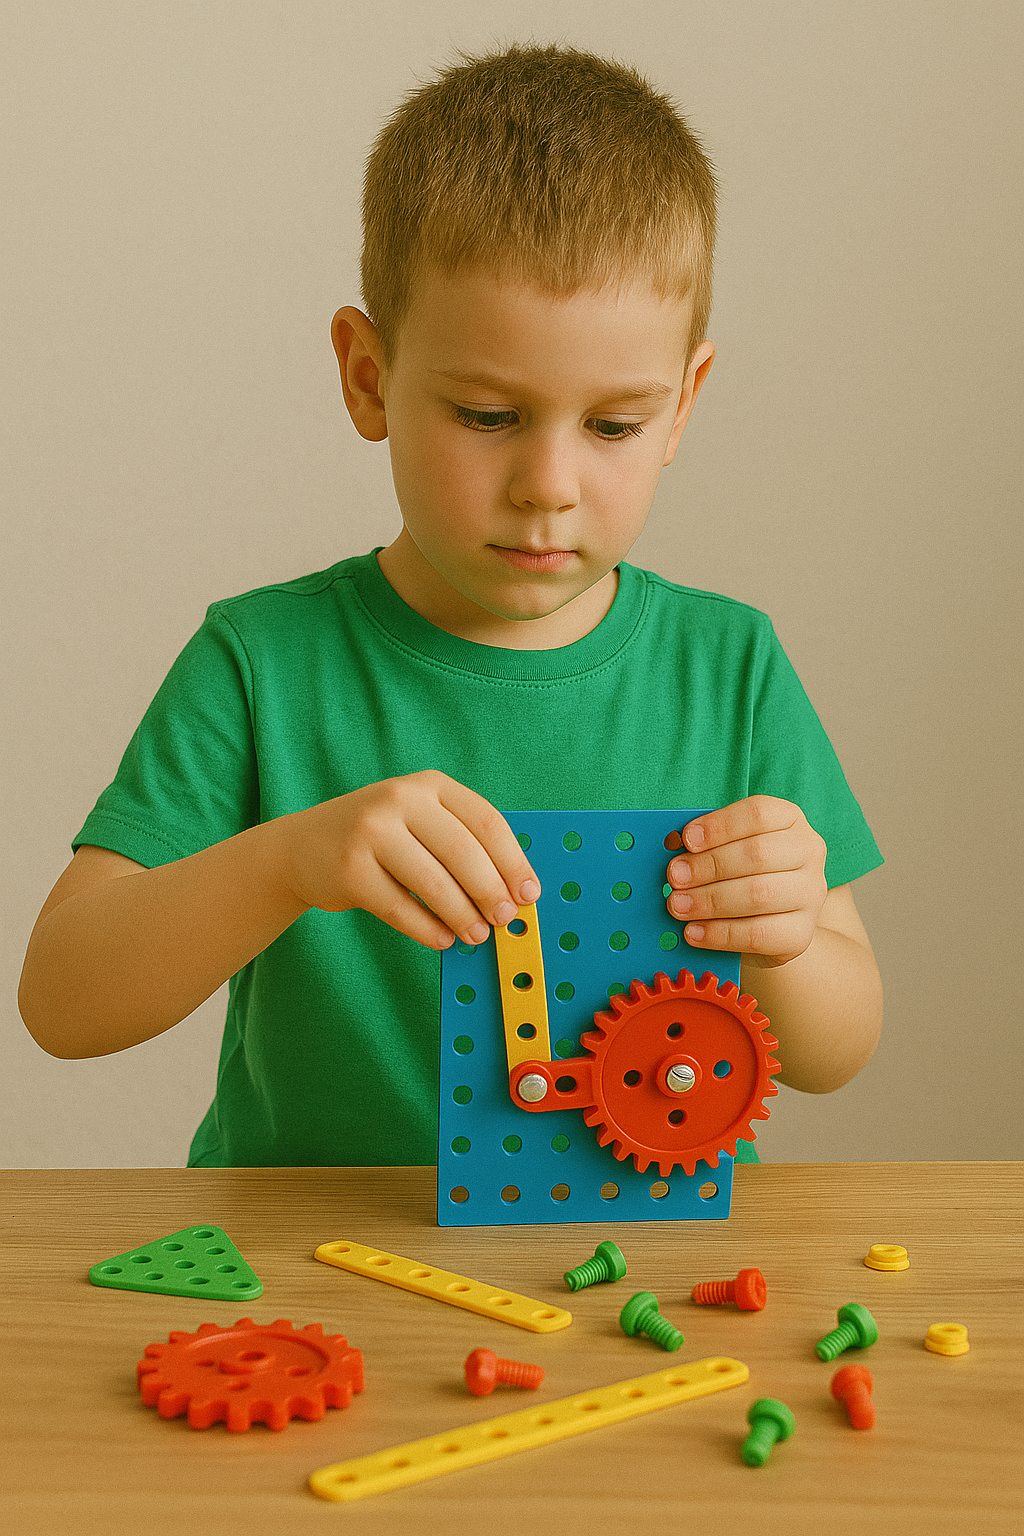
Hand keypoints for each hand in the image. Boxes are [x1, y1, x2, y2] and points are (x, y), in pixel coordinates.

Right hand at [280, 769, 540, 950]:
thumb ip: (461, 845)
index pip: (486, 822)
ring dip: (462, 915)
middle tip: (505, 920)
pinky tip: (443, 939)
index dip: (513, 861)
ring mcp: (370, 832)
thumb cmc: (378, 840)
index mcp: (429, 785)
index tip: (530, 894)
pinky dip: (427, 929)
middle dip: (491, 892)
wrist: (302, 847)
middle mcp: (399, 799)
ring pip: (433, 882)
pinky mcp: (349, 869)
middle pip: (462, 852)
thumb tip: (512, 893)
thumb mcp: (418, 822)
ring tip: (477, 935)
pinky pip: (399, 907)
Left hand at [665, 796, 826, 967]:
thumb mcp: (728, 849)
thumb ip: (704, 844)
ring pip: (759, 895)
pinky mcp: (801, 933)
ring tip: (677, 905)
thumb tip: (671, 844)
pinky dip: (720, 934)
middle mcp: (809, 852)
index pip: (759, 813)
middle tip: (673, 877)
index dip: (720, 825)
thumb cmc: (744, 875)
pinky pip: (758, 934)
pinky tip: (694, 931)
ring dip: (710, 901)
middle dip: (708, 866)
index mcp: (790, 820)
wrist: (774, 923)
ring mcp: (811, 894)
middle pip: (758, 854)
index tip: (687, 839)